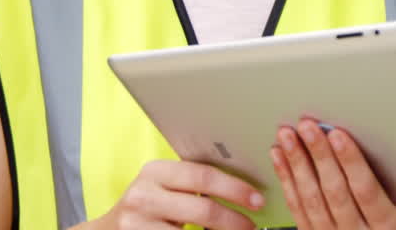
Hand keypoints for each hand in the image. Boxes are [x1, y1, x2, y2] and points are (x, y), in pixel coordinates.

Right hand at [83, 159, 262, 229]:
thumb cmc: (147, 205)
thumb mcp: (163, 186)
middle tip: (252, 226)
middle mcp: (143, 195)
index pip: (204, 176)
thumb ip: (193, 181)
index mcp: (155, 171)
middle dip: (234, 219)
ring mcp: (137, 224)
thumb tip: (245, 186)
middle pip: (203, 208)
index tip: (259, 200)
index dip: (235, 189)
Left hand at [272, 118, 395, 229]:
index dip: (350, 161)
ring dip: (297, 165)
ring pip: (310, 200)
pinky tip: (280, 159)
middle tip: (307, 127)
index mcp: (387, 227)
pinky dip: (287, 181)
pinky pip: (296, 209)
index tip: (338, 135)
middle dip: (318, 156)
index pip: (366, 191)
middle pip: (334, 192)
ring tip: (288, 137)